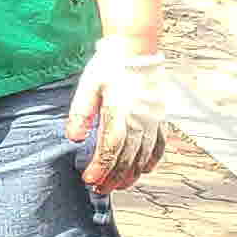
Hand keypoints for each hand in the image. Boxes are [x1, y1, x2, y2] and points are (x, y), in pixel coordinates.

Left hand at [65, 47, 171, 191]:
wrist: (137, 47)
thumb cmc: (109, 66)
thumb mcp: (88, 86)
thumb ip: (81, 113)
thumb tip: (75, 138)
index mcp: (121, 112)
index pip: (111, 148)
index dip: (101, 167)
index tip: (89, 180)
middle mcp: (141, 119)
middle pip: (128, 157)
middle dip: (113, 176)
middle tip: (99, 190)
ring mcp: (154, 119)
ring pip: (145, 155)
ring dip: (132, 173)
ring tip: (118, 186)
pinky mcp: (160, 116)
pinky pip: (160, 144)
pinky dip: (153, 159)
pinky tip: (145, 170)